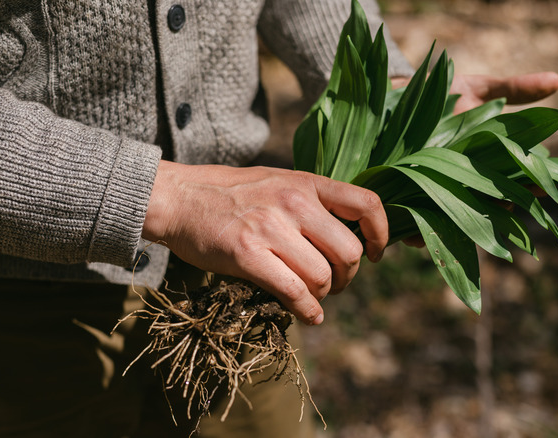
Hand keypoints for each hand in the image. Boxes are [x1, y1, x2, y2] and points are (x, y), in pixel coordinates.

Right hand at [142, 161, 388, 324]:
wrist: (178, 198)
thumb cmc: (228, 194)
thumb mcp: (277, 181)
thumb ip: (309, 202)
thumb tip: (342, 237)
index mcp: (305, 182)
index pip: (366, 204)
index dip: (379, 235)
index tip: (374, 254)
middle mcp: (294, 202)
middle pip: (348, 253)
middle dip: (347, 277)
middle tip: (334, 285)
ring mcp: (270, 228)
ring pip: (323, 277)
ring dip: (323, 296)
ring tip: (312, 297)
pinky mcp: (248, 254)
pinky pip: (294, 292)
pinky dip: (306, 311)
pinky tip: (306, 315)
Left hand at [392, 71, 557, 247]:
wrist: (397, 96)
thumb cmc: (441, 93)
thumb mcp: (478, 89)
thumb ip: (515, 90)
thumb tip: (557, 80)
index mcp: (485, 163)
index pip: (513, 180)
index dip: (530, 185)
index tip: (543, 187)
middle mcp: (463, 182)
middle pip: (487, 206)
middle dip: (497, 212)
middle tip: (504, 211)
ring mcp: (436, 189)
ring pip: (451, 219)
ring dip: (455, 228)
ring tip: (465, 227)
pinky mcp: (407, 193)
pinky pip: (413, 219)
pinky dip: (415, 230)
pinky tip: (412, 237)